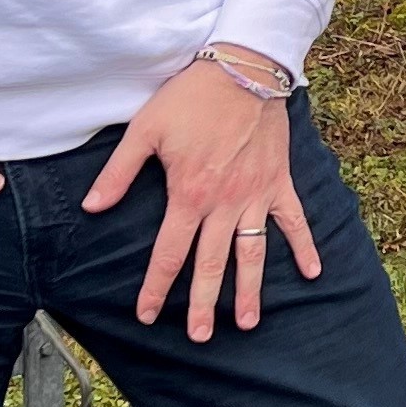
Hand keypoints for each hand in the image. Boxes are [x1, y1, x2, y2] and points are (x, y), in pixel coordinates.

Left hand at [81, 52, 321, 339]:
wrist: (244, 69)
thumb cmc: (191, 97)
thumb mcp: (145, 129)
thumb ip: (118, 172)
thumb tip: (93, 207)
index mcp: (189, 194)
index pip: (169, 253)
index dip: (157, 288)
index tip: (148, 315)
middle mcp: (224, 204)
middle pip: (211, 264)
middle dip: (203, 305)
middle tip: (199, 337)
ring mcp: (255, 196)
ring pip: (252, 254)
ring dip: (249, 290)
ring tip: (247, 323)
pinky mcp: (279, 183)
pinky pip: (294, 221)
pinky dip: (305, 246)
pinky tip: (313, 273)